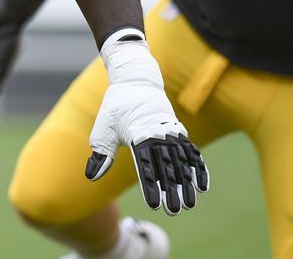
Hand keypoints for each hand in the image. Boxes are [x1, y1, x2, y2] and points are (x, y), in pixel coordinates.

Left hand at [86, 28, 209, 215]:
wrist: (135, 80)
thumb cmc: (115, 107)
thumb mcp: (103, 128)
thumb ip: (101, 154)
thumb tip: (91, 176)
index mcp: (139, 133)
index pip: (146, 165)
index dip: (151, 186)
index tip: (154, 204)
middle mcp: (158, 133)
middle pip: (167, 167)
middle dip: (172, 191)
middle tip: (174, 211)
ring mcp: (171, 132)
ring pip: (181, 162)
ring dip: (186, 184)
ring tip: (189, 205)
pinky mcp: (178, 131)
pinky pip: (190, 152)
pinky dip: (197, 168)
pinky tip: (201, 186)